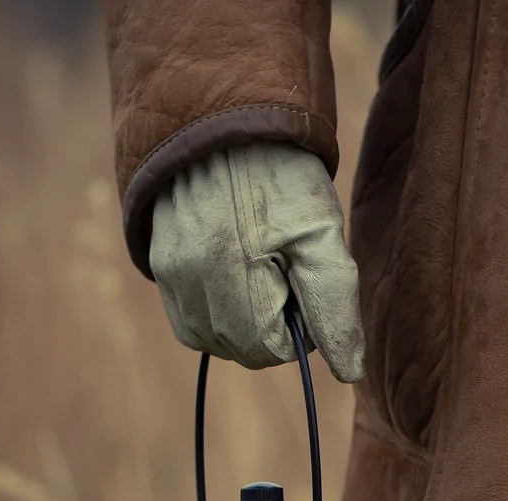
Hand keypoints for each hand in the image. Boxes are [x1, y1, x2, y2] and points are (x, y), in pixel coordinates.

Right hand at [149, 141, 364, 382]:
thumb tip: (348, 373)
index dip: (301, 325)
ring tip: (257, 263)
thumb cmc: (284, 177)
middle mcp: (192, 284)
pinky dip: (215, 312)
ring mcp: (169, 277)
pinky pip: (189, 322)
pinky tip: (232, 272)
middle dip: (272, 323)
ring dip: (243, 320)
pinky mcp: (158, 266)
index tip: (304, 279)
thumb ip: (335, 308)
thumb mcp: (323, 237)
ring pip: (214, 341)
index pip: (276, 351)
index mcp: (235, 279)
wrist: (227, 120)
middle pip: (244, 350)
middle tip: (282, 266)